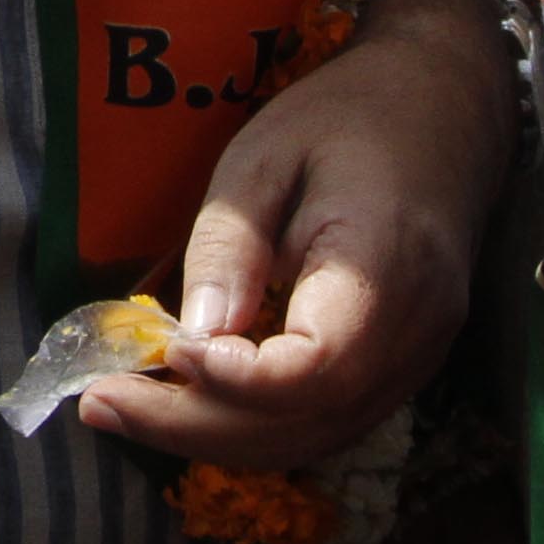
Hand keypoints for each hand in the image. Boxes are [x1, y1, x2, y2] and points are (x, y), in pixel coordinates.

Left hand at [80, 0, 515, 471]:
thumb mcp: (265, 155)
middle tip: (99, 402)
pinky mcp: (402, 368)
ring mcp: (419, 358)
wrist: (444, 105)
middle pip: (305, 421)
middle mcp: (416, 331)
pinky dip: (253, 425)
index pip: (318, 366)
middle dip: (195, 426)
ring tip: (123, 408)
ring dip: (215, 438)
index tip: (163, 353)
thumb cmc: (347, 118)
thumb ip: (229, 247)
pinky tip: (187, 401)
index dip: (238, 382)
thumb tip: (193, 338)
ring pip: (315, 437)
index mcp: (386, 265)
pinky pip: (326, 420)